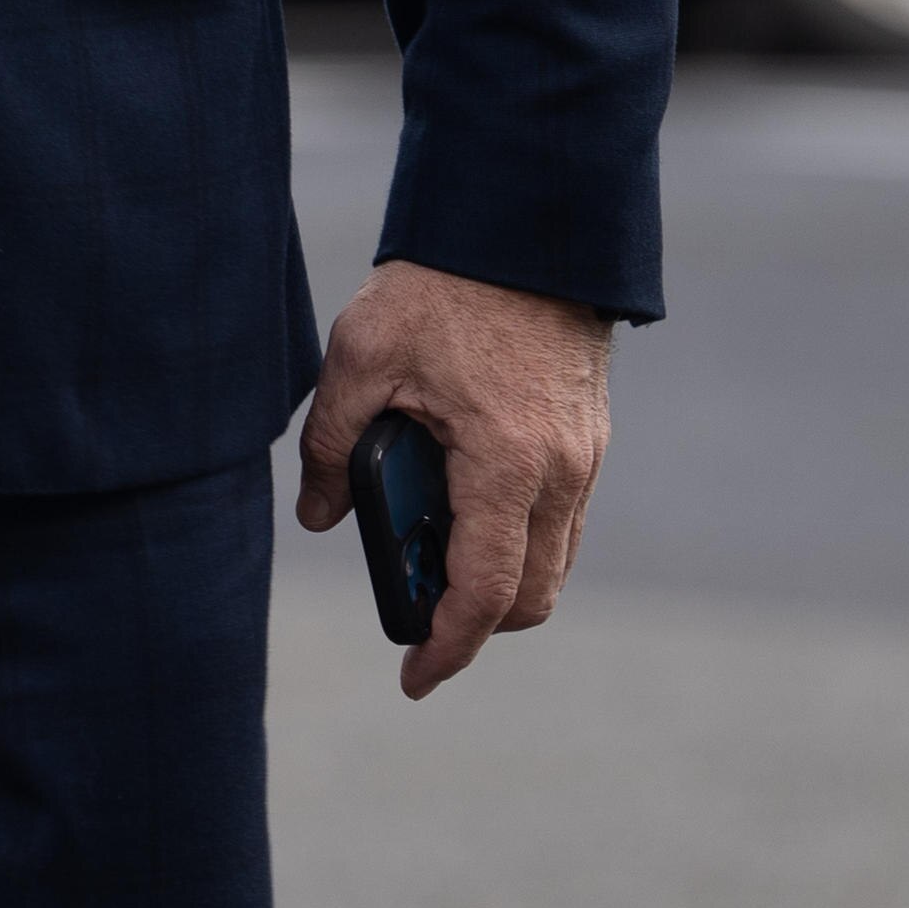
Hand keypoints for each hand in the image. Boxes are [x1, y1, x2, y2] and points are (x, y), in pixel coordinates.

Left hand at [299, 259, 615, 698]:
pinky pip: (558, 521)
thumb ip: (335, 446)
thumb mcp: (359, 359)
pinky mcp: (587, 441)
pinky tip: (455, 505)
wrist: (520, 230)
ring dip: (495, 578)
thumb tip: (321, 519)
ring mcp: (584, 460)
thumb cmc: (439, 290)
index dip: (448, 645)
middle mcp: (560, 474)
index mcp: (506, 464)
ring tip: (422, 553)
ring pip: (551, 562)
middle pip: (530, 595)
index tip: (414, 676)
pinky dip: (513, 537)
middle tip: (408, 608)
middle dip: (471, 620)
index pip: (485, 591)